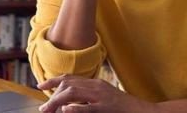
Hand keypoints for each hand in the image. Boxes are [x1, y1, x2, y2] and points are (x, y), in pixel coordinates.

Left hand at [37, 75, 154, 112]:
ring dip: (57, 101)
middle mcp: (96, 87)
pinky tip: (65, 110)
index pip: (70, 78)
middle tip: (43, 108)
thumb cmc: (124, 108)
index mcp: (95, 83)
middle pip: (68, 85)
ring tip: (47, 110)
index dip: (53, 81)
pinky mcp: (107, 108)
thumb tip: (69, 101)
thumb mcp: (104, 97)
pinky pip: (89, 107)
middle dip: (53, 95)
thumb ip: (88, 96)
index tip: (41, 86)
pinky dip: (76, 107)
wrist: (145, 112)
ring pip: (74, 93)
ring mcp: (102, 97)